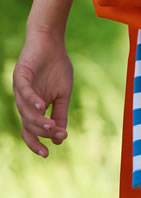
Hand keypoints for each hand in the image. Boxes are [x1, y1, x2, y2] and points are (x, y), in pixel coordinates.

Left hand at [13, 27, 73, 157]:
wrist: (51, 43)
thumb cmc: (57, 67)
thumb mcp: (63, 94)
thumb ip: (60, 114)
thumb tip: (61, 137)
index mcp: (34, 108)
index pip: (30, 131)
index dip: (36, 143)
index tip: (47, 153)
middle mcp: (24, 102)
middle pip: (28, 124)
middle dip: (42, 132)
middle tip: (57, 134)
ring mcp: (20, 90)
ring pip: (25, 111)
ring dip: (38, 120)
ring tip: (51, 125)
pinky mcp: (20, 76)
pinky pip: (24, 92)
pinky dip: (32, 100)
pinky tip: (41, 106)